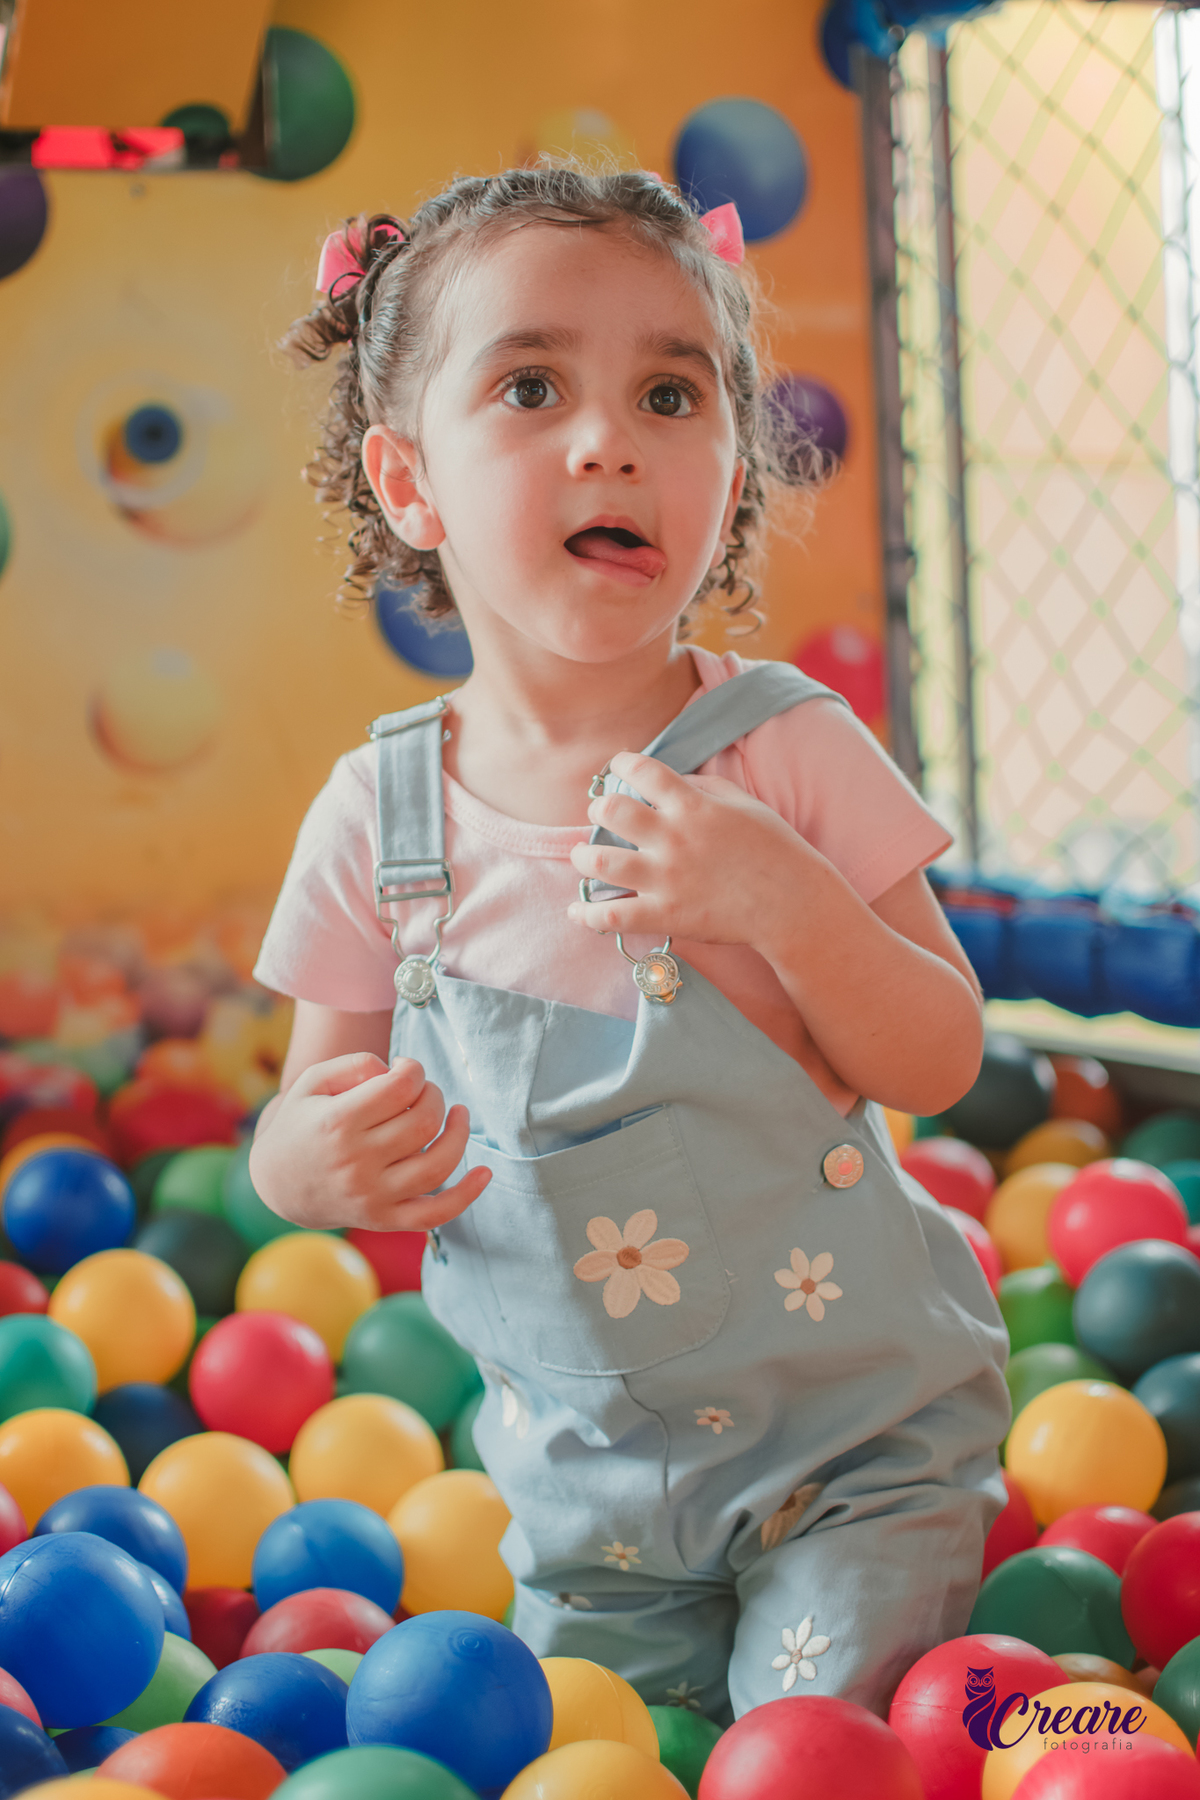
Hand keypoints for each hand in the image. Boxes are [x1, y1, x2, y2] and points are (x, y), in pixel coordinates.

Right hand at [249, 1052, 490, 1231]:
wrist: (277, 1185)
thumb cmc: (300, 1124)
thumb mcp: (313, 1082)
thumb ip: (355, 1064)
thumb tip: (397, 1072)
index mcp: (338, 1123)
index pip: (401, 1087)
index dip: (414, 1069)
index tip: (406, 1069)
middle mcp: (357, 1162)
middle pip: (424, 1122)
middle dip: (434, 1095)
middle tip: (424, 1091)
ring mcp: (373, 1196)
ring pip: (438, 1164)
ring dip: (459, 1133)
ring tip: (457, 1114)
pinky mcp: (384, 1219)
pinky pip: (436, 1214)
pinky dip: (466, 1195)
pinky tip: (485, 1172)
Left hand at [567, 751, 809, 951]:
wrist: (791, 903)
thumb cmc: (774, 850)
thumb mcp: (743, 803)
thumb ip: (704, 787)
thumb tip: (675, 780)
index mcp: (692, 806)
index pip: (642, 770)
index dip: (621, 763)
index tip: (617, 766)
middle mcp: (672, 839)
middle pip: (611, 811)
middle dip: (598, 809)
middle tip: (603, 815)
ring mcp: (665, 879)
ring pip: (599, 862)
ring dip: (583, 857)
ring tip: (584, 856)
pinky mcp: (665, 915)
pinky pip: (612, 916)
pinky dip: (587, 915)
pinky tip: (577, 911)